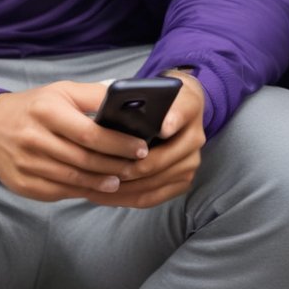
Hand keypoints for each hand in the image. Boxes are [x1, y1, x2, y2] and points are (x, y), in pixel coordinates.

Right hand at [0, 72, 204, 209]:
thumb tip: (130, 101)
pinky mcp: (24, 184)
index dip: (119, 143)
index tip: (141, 147)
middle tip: (138, 166)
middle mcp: (34, 138)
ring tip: (121, 178)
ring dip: (103, 182)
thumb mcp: (60, 91)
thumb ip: (94, 95)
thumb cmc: (32, 108)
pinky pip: (61, 192)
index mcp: (46, 111)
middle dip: (116, 165)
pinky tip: (98, 187)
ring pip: (75, 180)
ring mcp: (27, 165)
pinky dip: (83, 191)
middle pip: (85, 160)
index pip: (90, 133)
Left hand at [102, 71, 205, 207]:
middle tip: (97, 171)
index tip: (161, 128)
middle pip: (159, 159)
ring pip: (153, 182)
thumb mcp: (151, 89)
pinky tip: (107, 197)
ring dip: (123, 188)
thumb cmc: (155, 102)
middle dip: (127, 168)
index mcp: (189, 107)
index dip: (172, 121)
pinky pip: (154, 197)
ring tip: (93, 188)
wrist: (179, 109)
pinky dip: (128, 199)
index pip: (182, 112)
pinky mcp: (184, 181)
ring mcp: (191, 162)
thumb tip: (114, 113)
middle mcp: (196, 137)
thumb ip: (138, 98)